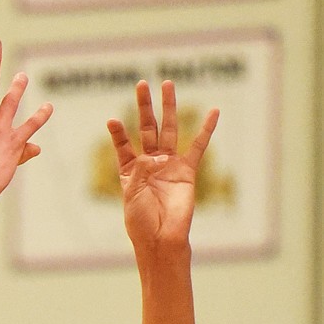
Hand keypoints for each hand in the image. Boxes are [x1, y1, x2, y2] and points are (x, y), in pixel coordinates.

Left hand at [107, 80, 218, 251]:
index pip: (123, 144)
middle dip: (144, 107)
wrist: (161, 239)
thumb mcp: (132, 194)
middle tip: (142, 84)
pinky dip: (206, 129)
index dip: (118, 133)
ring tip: (168, 84)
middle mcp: (149, 163)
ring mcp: (169, 164)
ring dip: (168, 108)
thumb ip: (140, 171)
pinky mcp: (187, 170)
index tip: (112, 121)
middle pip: (147, 128)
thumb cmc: (141, 221)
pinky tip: (213, 112)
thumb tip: (154, 155)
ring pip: (169, 130)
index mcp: (130, 170)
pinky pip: (198, 146)